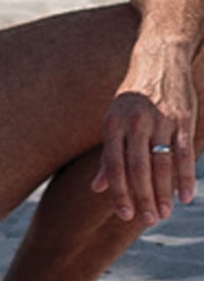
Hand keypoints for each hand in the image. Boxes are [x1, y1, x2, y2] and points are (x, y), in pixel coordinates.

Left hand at [92, 39, 197, 225]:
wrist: (159, 59)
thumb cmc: (132, 97)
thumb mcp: (114, 120)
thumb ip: (108, 155)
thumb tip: (97, 187)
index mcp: (112, 122)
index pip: (113, 164)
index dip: (118, 191)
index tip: (124, 214)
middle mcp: (133, 121)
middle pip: (137, 167)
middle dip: (142, 196)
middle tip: (148, 221)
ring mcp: (159, 119)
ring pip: (160, 163)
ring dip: (163, 192)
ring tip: (164, 214)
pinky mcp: (181, 118)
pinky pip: (183, 152)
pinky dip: (184, 176)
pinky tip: (185, 197)